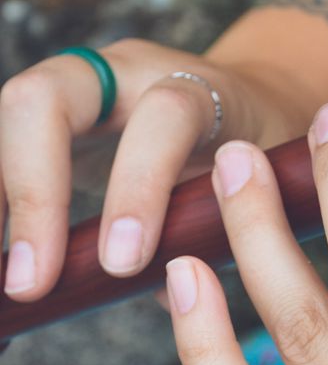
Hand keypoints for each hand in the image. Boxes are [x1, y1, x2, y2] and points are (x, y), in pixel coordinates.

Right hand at [0, 39, 299, 301]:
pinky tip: (2, 252)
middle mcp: (129, 73)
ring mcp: (84, 85)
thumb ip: (226, 228)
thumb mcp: (263, 180)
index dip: (140, 186)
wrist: (244, 102)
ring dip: (1, 198)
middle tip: (32, 281)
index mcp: (198, 86)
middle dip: (32, 190)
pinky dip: (0, 197)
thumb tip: (170, 291)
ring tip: (4, 277)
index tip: (124, 263)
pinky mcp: (56, 112)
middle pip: (47, 97)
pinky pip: (8, 143)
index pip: (165, 115)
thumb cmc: (257, 147)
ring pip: (13, 117)